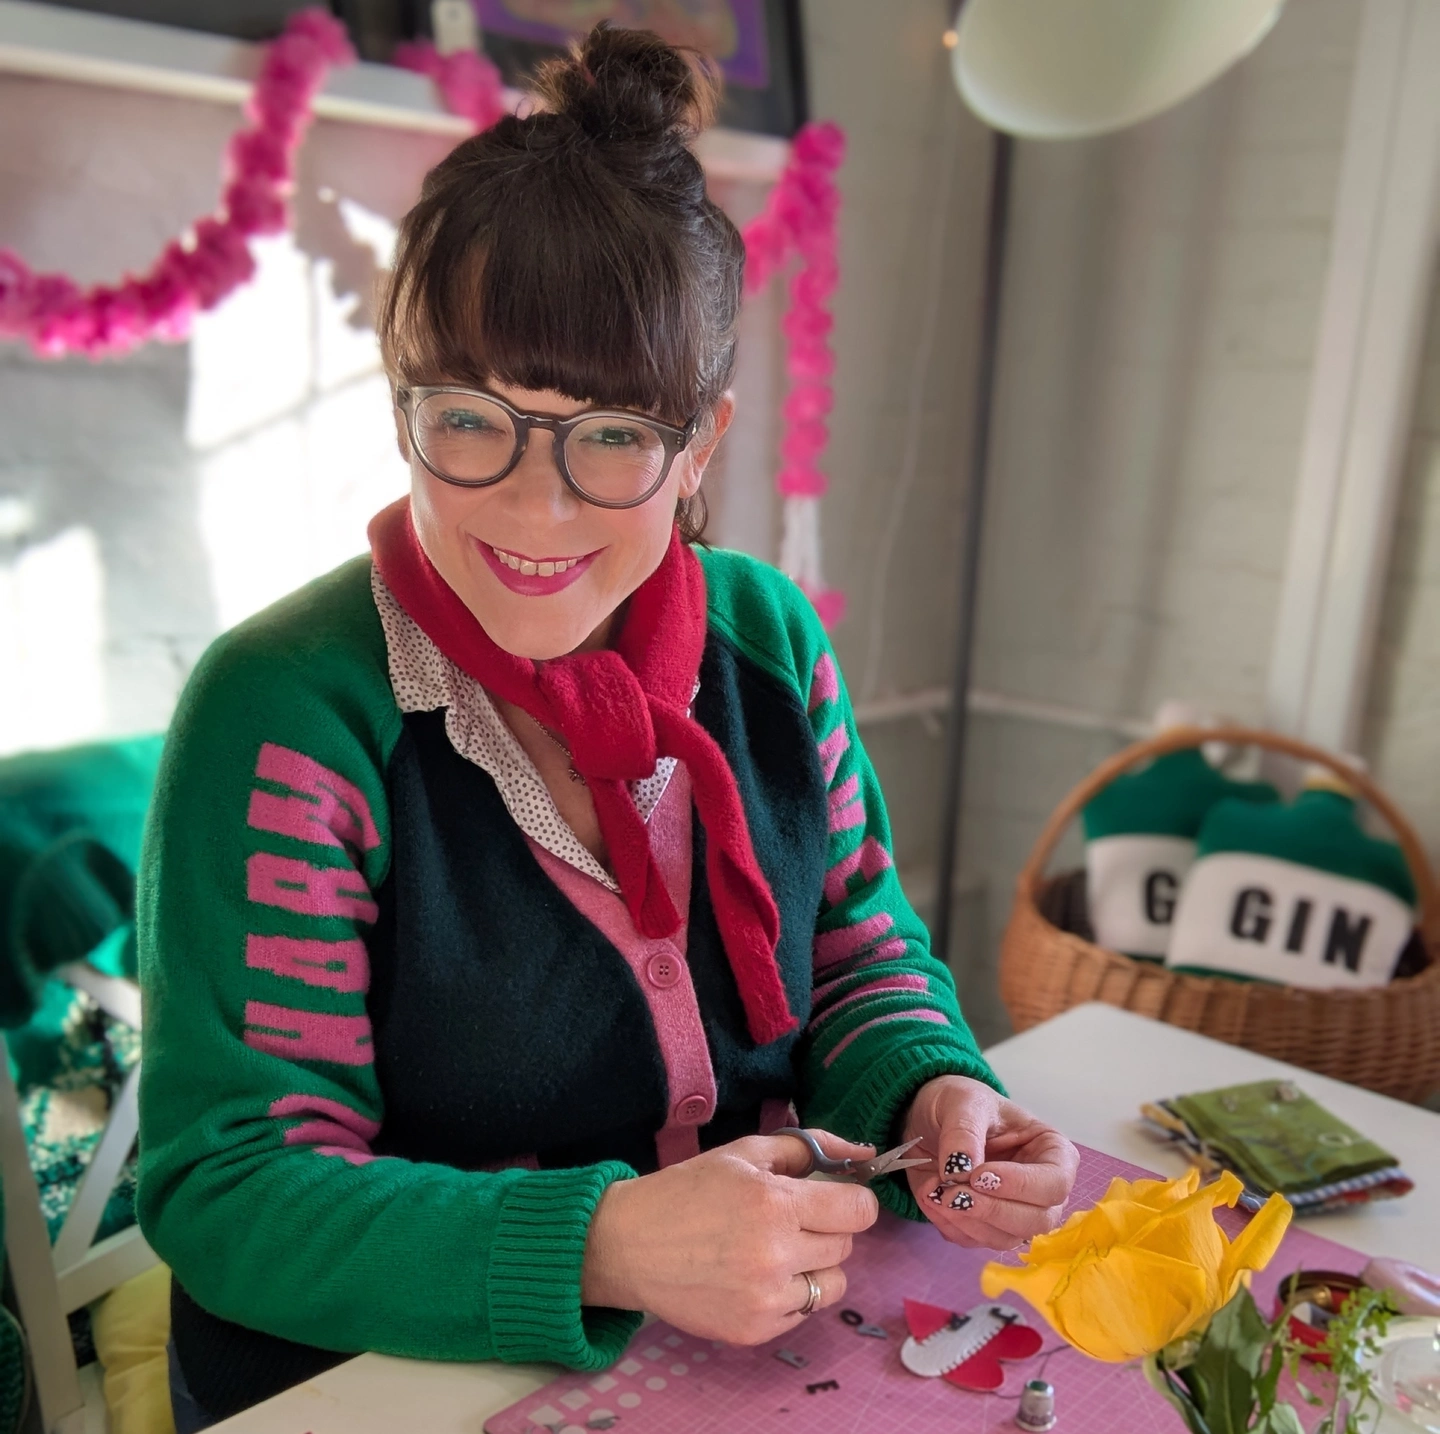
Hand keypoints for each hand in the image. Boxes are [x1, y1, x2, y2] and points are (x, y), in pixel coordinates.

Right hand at [581, 1130, 878, 1344]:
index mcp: (775, 1203)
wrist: (629, 1245)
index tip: (833, 1198)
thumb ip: (809, 1146)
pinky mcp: (755, 1330)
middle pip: (846, 1245)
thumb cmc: (688, 1190)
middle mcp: (776, 1254)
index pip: (859, 1211)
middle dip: (827, 1227)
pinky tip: (755, 1276)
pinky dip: (790, 1294)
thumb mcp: (744, 1152)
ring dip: (814, 1264)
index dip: (851, 1200)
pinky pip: (803, 1311)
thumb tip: (862, 1154)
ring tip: (775, 1250)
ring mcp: (766, 1298)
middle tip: (789, 1219)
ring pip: (833, 1283)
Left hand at [902, 1075, 1077, 1249]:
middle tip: (951, 1192)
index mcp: (1051, 1150)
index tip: (979, 1175)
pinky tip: (929, 1195)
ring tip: (933, 1190)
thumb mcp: (962, 1102)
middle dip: (991, 1209)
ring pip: (1004, 1238)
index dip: (1021, 1185)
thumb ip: (964, 1133)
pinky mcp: (984, 1226)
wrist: (928, 1117)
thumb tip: (962, 1170)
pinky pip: (973, 1241)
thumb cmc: (958, 1102)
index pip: (1056, 1182)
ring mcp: (1014, 1212)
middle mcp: (1040, 1188)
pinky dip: (949, 1224)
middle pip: (1037, 1220)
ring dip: (966, 1220)